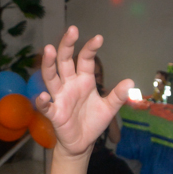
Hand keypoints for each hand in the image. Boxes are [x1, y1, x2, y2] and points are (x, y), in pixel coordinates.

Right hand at [35, 27, 132, 156]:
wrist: (83, 143)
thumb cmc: (93, 122)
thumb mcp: (109, 109)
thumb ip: (118, 96)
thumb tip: (130, 82)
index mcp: (84, 80)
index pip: (85, 59)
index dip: (90, 48)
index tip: (99, 38)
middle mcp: (70, 84)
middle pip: (65, 61)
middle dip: (67, 45)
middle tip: (72, 30)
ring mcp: (60, 97)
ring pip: (51, 77)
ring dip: (49, 64)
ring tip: (49, 49)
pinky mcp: (54, 113)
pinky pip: (46, 106)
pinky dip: (42, 101)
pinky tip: (43, 96)